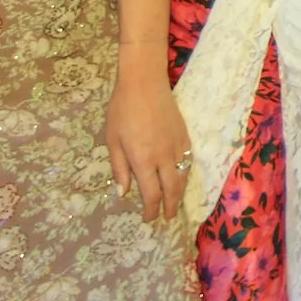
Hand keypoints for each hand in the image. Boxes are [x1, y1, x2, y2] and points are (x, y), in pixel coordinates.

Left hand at [105, 68, 191, 221]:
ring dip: (180, 193)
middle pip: (172, 190)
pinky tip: (180, 177)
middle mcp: (164, 157)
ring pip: (183, 177)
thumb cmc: (122, 110)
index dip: (151, 210)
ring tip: (175, 203)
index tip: (149, 218)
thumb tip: (124, 193)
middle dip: (170, 207)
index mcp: (143, 160)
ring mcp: (177, 146)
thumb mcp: (112, 140)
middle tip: (167, 218)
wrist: (144, 82)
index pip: (151, 194)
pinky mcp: (185, 136)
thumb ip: (119, 168)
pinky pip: (188, 162)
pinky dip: (185, 174)